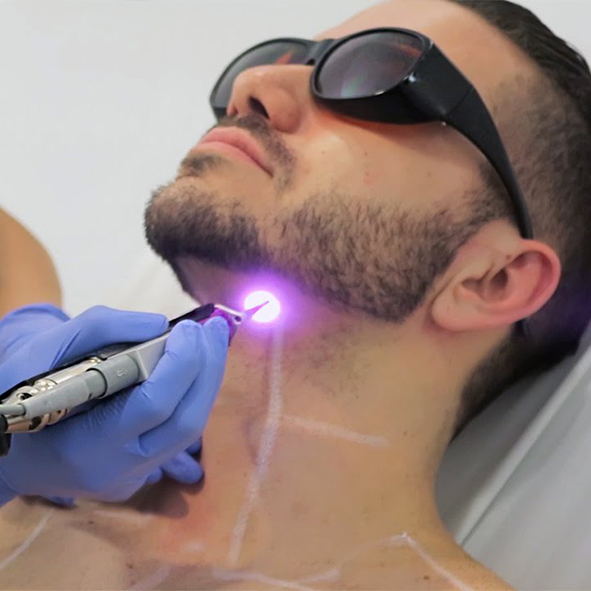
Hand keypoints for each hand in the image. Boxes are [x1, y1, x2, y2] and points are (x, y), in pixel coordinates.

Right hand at [0, 305, 228, 503]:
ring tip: (211, 340)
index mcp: (85, 445)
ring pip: (190, 431)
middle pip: (185, 423)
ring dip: (207, 380)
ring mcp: (132, 477)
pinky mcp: (141, 472)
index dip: (180, 364)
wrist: (8, 445)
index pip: (152, 406)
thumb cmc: (20, 390)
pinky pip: (179, 432)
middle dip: (207, 370)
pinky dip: (192, 394)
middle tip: (213, 329)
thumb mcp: (45, 349)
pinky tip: (197, 366)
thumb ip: (101, 330)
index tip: (188, 328)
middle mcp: (116, 470)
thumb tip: (160, 324)